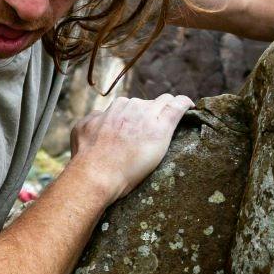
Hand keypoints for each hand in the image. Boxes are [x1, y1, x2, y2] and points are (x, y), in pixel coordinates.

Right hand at [68, 94, 192, 200]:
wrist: (97, 172)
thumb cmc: (87, 157)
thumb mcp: (81, 128)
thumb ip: (94, 118)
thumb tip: (100, 115)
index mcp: (116, 108)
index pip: (132, 104)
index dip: (138, 114)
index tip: (141, 124)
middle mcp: (132, 107)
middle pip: (149, 103)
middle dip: (152, 113)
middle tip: (154, 130)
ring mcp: (148, 116)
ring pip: (165, 101)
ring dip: (168, 110)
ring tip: (174, 120)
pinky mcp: (161, 127)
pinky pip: (178, 106)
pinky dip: (186, 104)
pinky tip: (192, 106)